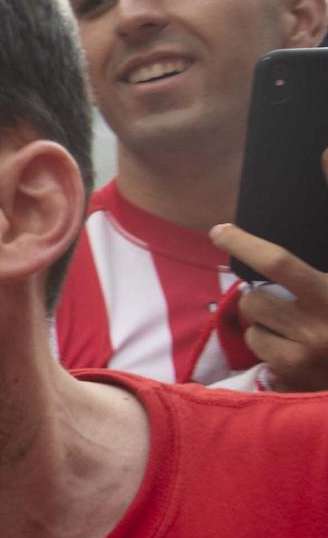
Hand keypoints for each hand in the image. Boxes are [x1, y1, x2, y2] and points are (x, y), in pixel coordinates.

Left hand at [213, 151, 327, 391]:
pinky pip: (261, 357)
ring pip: (254, 329)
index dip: (246, 242)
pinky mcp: (297, 383)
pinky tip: (302, 349)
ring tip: (299, 324)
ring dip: (266, 323)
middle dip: (261, 294)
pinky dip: (273, 350)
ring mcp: (307, 360)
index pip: (279, 263)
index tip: (219, 230)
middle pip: (256, 298)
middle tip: (284, 296)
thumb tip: (325, 154)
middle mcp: (321, 329)